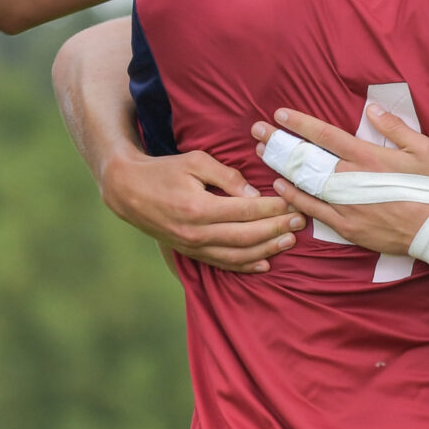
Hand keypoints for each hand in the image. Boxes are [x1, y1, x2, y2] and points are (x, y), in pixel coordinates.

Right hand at [101, 151, 301, 272]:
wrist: (128, 191)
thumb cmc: (164, 170)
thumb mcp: (195, 161)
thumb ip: (226, 176)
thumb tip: (254, 194)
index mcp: (198, 208)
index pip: (246, 210)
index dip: (272, 208)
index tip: (292, 202)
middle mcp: (196, 233)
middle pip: (247, 236)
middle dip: (277, 229)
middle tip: (300, 221)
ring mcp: (193, 247)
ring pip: (238, 255)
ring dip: (267, 250)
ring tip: (290, 241)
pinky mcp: (190, 253)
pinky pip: (223, 264)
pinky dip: (246, 266)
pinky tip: (265, 263)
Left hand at [251, 104, 428, 257]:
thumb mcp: (423, 149)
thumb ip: (395, 127)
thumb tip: (373, 110)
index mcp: (367, 157)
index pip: (325, 135)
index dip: (300, 123)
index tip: (280, 115)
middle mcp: (350, 179)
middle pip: (307, 157)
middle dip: (280, 142)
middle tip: (258, 132)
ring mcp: (345, 204)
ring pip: (304, 183)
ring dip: (281, 166)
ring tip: (262, 154)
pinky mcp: (346, 226)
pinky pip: (312, 210)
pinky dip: (294, 197)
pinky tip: (280, 187)